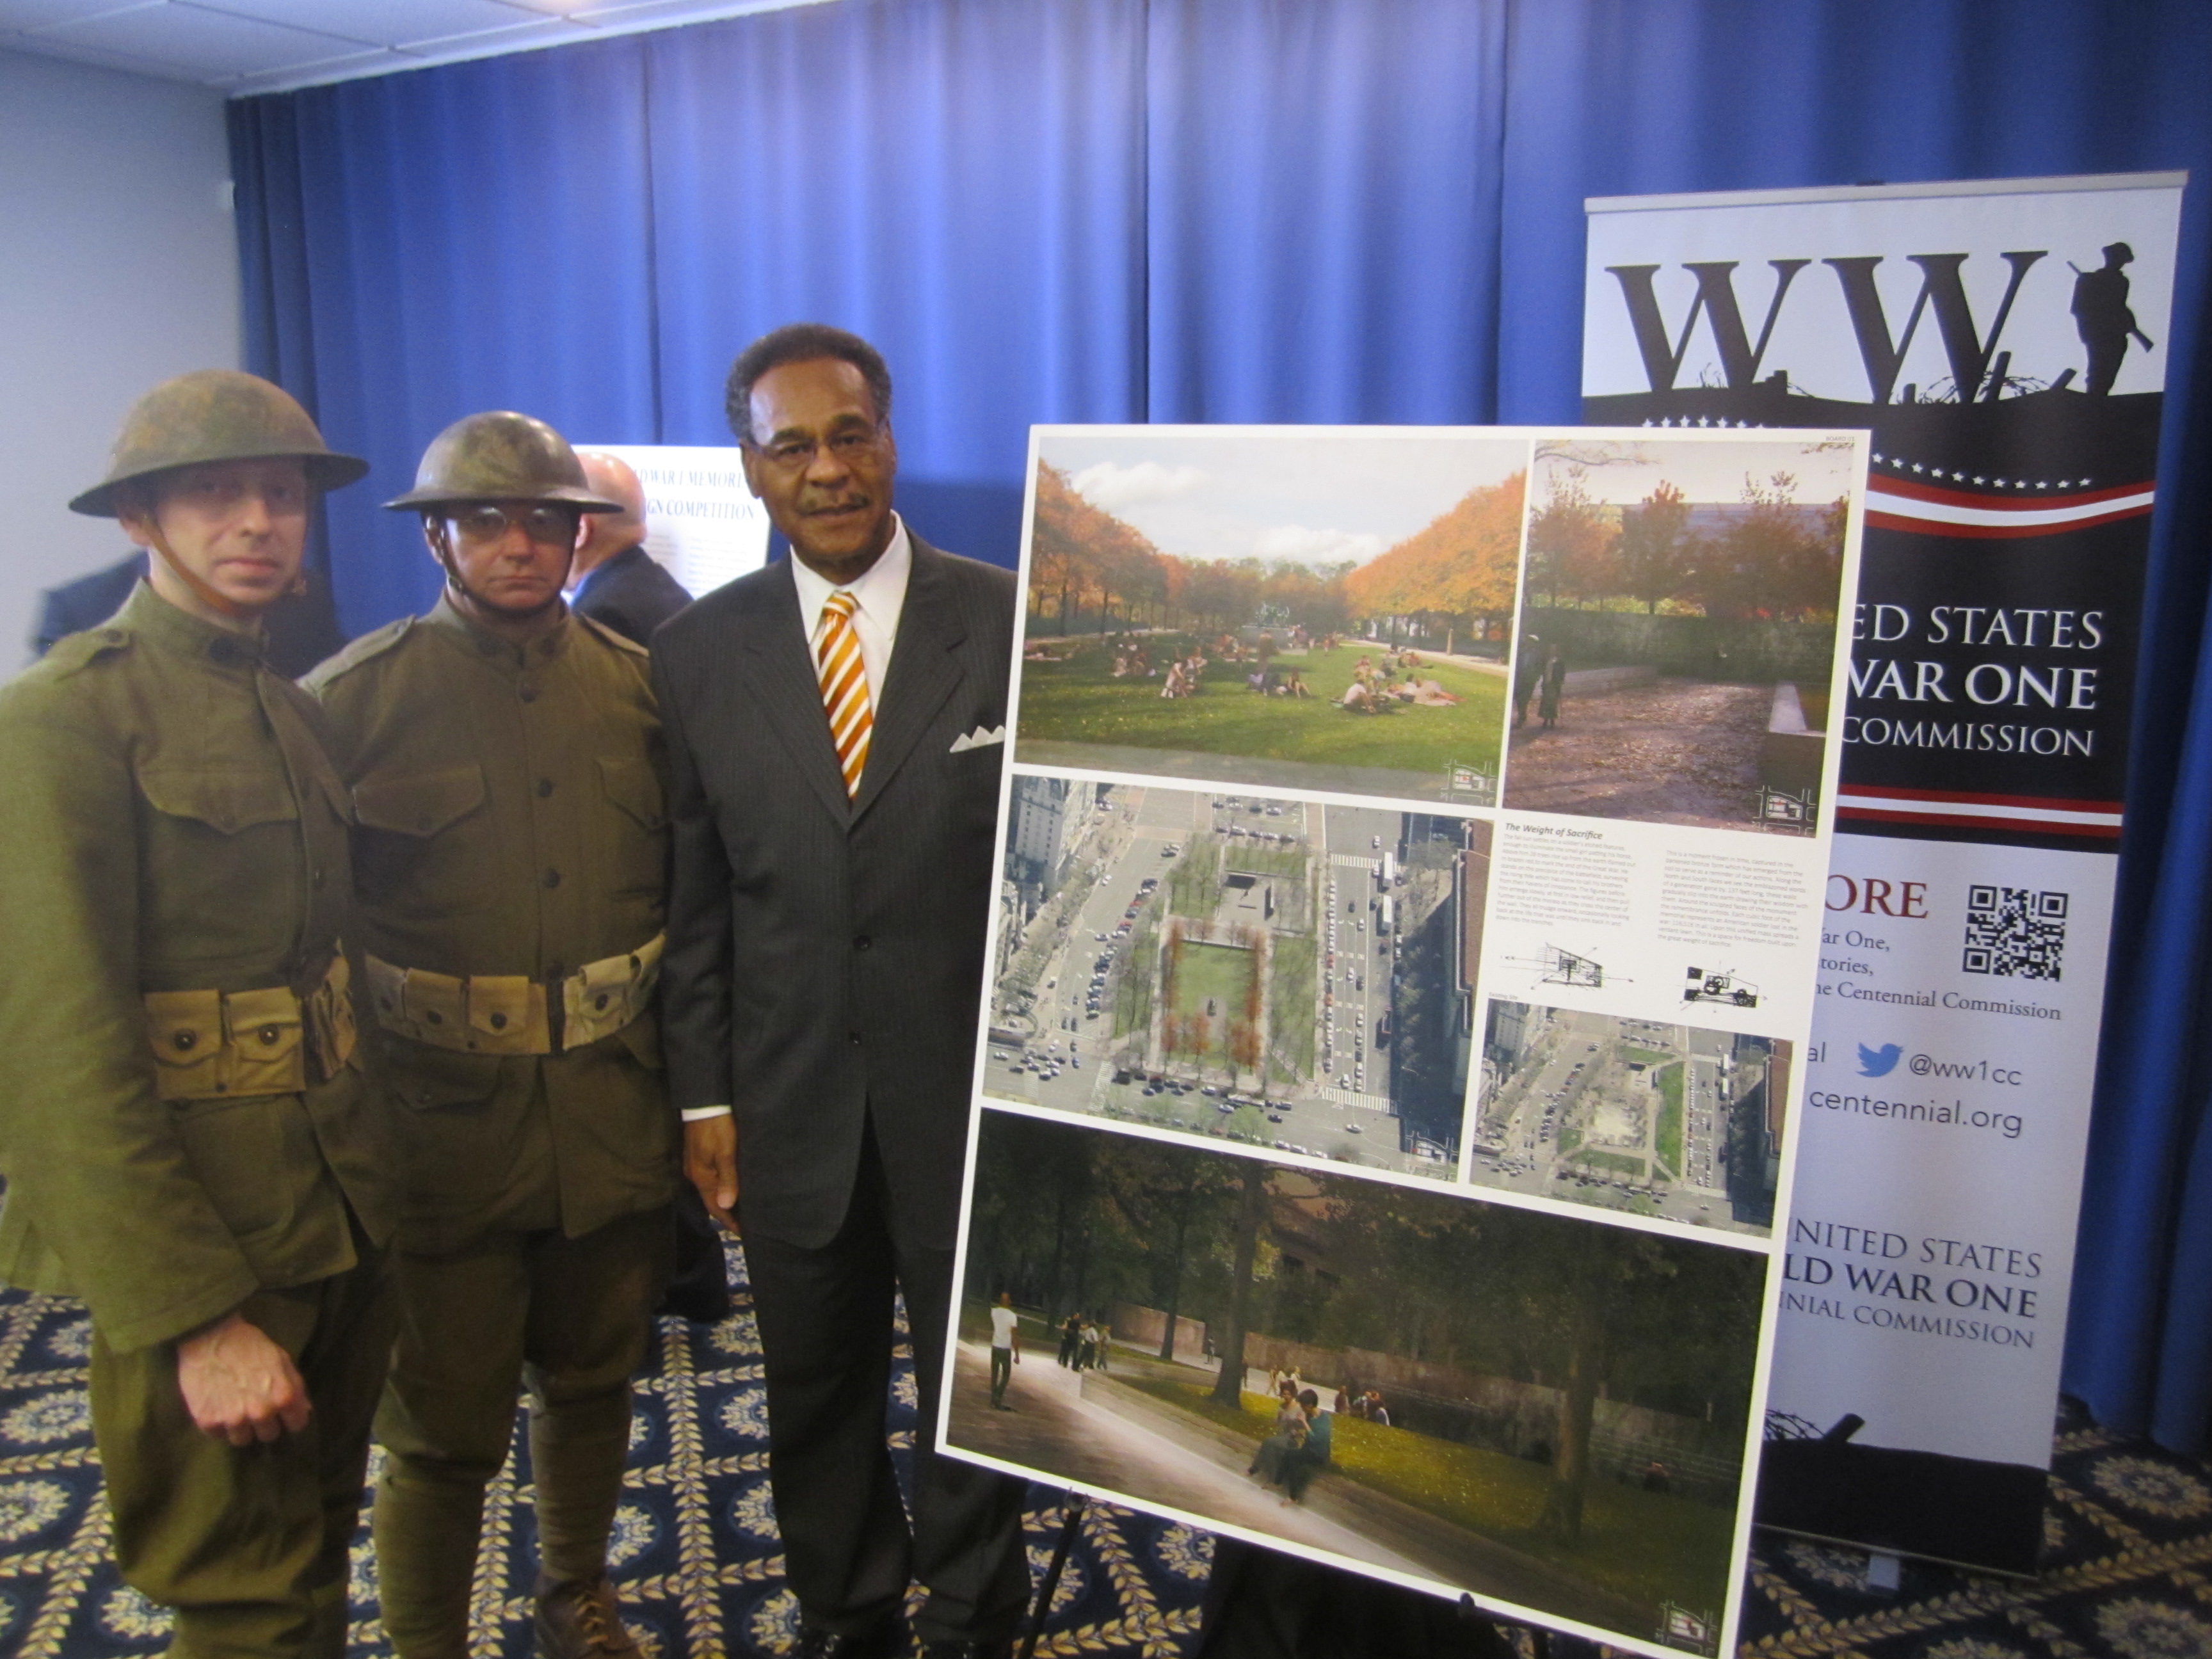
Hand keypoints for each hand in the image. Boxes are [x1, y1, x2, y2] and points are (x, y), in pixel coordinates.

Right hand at [176, 1311, 309, 1445]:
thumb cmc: (250, 1345)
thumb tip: (305, 1411)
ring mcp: (233, 1420)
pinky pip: (218, 1435)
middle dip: (265, 1424)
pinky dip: (218, 1425)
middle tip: (255, 1408)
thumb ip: (296, 1387)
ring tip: (235, 1409)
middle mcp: (260, 1413)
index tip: (283, 1414)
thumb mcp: (282, 1360)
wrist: (211, 1337)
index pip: (296, 1425)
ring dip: (241, 1428)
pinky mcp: (208, 1422)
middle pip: (269, 1436)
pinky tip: (218, 1407)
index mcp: (283, 1397)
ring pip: (242, 1440)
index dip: (290, 1419)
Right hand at [685, 1115, 739, 1232]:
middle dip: (727, 1213)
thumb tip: (726, 1205)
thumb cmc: (718, 1127)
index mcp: (701, 1177)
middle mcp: (695, 1174)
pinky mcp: (699, 1155)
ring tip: (741, 1208)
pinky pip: (711, 1178)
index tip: (743, 1233)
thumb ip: (727, 1178)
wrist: (705, 1102)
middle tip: (746, 1223)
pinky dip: (722, 1187)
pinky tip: (732, 1186)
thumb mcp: (726, 1152)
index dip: (729, 1221)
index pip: (715, 1207)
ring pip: (711, 1189)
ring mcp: (696, 1164)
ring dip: (724, 1200)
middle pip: (711, 1200)